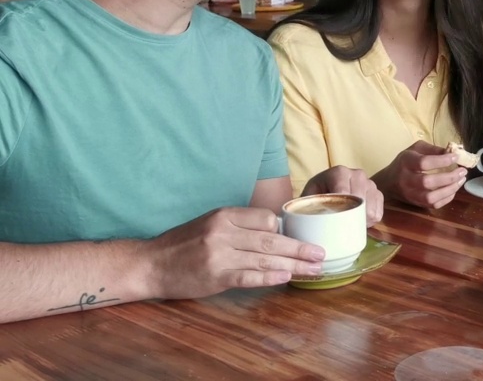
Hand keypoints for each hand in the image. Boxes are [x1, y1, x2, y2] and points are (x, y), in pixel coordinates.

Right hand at [146, 207, 325, 298]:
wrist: (150, 264)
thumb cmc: (183, 243)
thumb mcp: (210, 224)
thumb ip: (239, 226)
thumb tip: (275, 229)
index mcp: (224, 216)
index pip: (265, 218)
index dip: (286, 229)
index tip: (303, 237)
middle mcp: (223, 233)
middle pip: (270, 239)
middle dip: (299, 248)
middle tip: (321, 254)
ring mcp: (219, 255)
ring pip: (264, 258)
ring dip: (293, 265)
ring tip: (313, 269)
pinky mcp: (215, 276)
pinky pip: (249, 277)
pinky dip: (269, 277)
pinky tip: (286, 277)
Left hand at [301, 166, 384, 226]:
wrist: (324, 193)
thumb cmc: (315, 198)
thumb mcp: (308, 200)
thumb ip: (309, 207)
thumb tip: (313, 223)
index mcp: (339, 172)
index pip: (344, 192)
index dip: (341, 209)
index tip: (335, 221)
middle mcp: (357, 175)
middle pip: (360, 201)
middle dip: (351, 218)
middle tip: (340, 227)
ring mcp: (370, 184)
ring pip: (371, 209)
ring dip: (360, 221)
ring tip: (348, 224)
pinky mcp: (378, 194)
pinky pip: (378, 214)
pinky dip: (368, 222)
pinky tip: (357, 221)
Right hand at [385, 141, 468, 208]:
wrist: (388, 181)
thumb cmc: (405, 162)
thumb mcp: (416, 149)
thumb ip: (433, 149)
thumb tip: (452, 152)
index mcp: (406, 162)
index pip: (424, 163)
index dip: (442, 161)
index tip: (456, 158)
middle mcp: (406, 180)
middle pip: (427, 182)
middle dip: (448, 177)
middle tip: (462, 171)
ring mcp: (410, 194)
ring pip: (430, 197)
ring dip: (449, 190)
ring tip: (461, 180)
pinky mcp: (415, 204)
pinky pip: (433, 205)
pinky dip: (446, 198)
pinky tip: (453, 189)